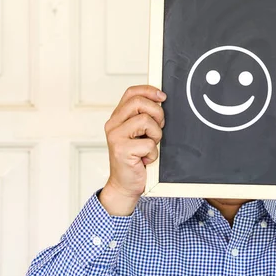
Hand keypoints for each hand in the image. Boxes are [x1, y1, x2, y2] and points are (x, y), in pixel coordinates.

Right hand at [100, 85, 165, 215]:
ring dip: (156, 136)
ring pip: (145, 121)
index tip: (163, 96)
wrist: (125, 185)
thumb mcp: (140, 135)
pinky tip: (145, 160)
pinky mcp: (122, 150)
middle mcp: (113, 125)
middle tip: (159, 128)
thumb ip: (144, 118)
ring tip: (150, 147)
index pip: (131, 93)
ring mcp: (116, 137)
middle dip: (157, 113)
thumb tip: (160, 101)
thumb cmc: (135, 161)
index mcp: (117, 118)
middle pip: (139, 103)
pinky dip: (153, 153)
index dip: (149, 90)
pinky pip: (149, 144)